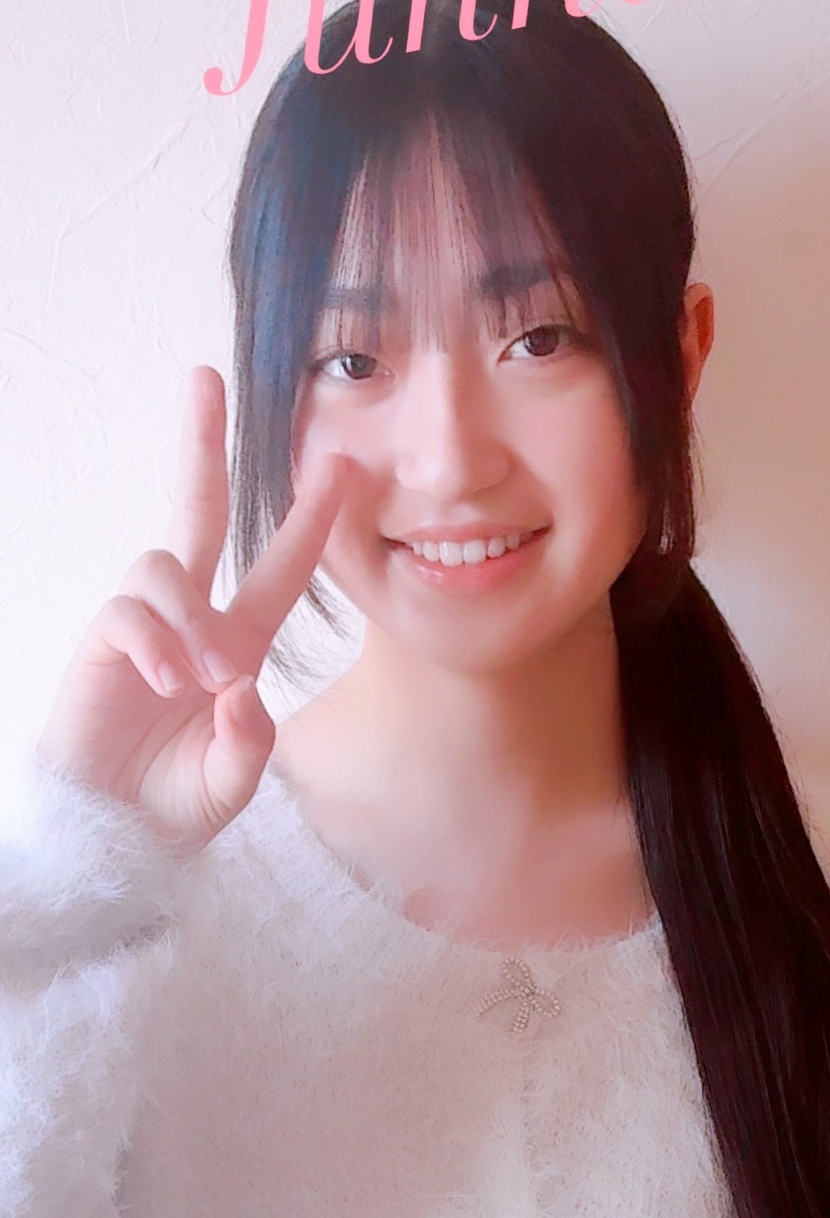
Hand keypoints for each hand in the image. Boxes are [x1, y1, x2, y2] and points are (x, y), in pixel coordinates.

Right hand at [36, 366, 350, 851]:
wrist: (106, 839)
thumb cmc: (168, 806)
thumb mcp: (230, 784)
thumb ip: (249, 745)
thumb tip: (241, 686)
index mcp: (234, 645)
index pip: (278, 567)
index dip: (310, 518)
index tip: (341, 463)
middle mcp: (189, 620)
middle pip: (195, 510)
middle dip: (201, 444)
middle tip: (206, 378)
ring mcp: (140, 626)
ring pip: (166, 566)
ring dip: (192, 616)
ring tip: (200, 678)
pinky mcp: (99, 643)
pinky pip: (128, 615)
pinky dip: (155, 643)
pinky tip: (169, 683)